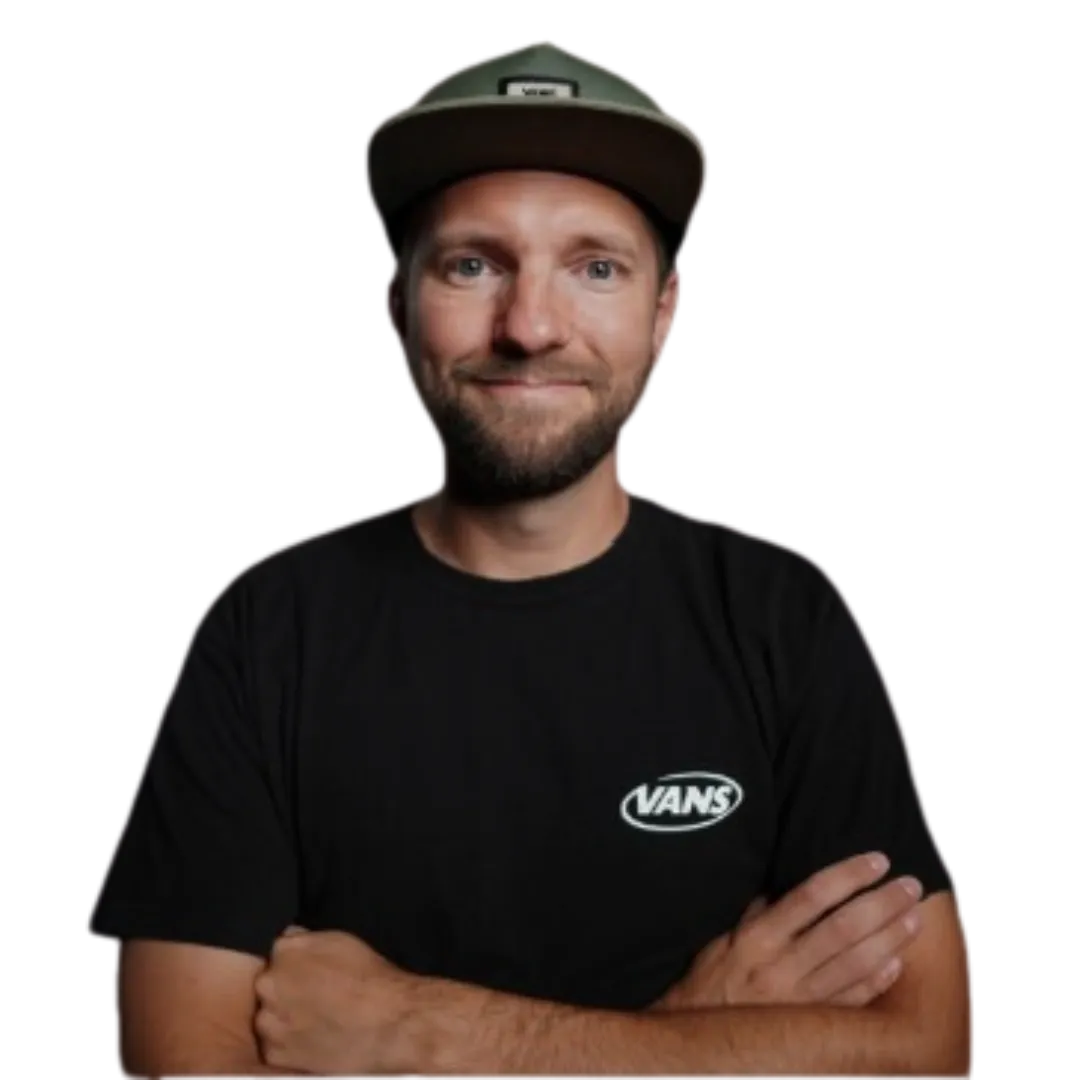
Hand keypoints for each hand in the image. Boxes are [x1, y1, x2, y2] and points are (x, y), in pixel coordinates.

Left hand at [254, 925, 420, 1077]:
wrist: (387, 1022)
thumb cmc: (370, 978)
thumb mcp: (341, 940)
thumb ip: (309, 940)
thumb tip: (294, 939)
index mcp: (284, 950)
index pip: (280, 954)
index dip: (298, 966)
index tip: (312, 976)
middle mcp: (269, 983)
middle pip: (270, 985)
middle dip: (286, 991)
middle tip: (315, 1000)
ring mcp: (269, 1021)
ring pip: (269, 1018)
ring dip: (285, 1019)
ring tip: (316, 1023)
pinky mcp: (275, 1054)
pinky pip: (274, 1047)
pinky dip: (290, 1046)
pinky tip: (315, 1041)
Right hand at [649, 852, 922, 1010]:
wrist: (698, 1038)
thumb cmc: (712, 979)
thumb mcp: (727, 936)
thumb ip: (760, 912)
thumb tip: (790, 884)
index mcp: (759, 937)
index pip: (811, 896)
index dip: (847, 876)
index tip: (876, 860)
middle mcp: (782, 966)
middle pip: (843, 929)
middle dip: (881, 904)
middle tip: (909, 886)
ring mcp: (799, 1000)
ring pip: (855, 965)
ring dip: (889, 939)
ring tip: (913, 919)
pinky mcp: (810, 1026)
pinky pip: (852, 1002)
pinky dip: (877, 982)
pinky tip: (898, 964)